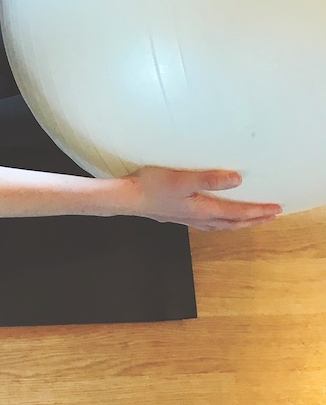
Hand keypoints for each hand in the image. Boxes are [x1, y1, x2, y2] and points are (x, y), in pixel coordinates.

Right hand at [123, 165, 281, 230]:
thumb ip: (209, 179)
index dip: (258, 211)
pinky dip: (221, 222)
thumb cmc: (151, 186)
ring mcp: (187, 219)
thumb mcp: (182, 179)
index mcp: (202, 209)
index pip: (237, 212)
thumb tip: (237, 179)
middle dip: (253, 220)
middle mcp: (198, 218)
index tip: (277, 209)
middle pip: (232, 222)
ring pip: (221, 225)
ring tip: (250, 221)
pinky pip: (208, 223)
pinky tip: (215, 219)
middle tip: (271, 217)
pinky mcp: (177, 215)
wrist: (126, 198)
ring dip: (238, 223)